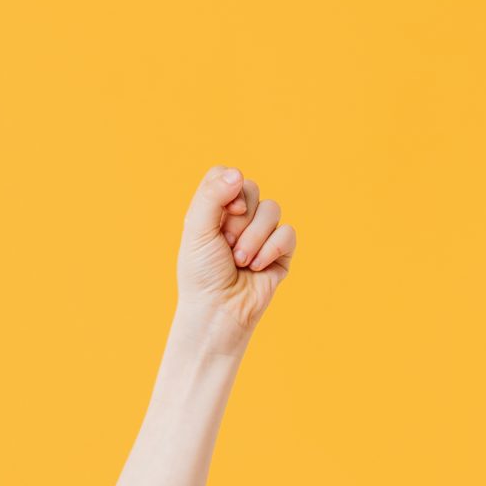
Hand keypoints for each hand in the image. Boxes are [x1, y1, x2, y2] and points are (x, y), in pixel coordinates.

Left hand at [177, 164, 296, 336]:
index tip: (225, 211)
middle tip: (227, 245)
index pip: (227, 175)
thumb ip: (212, 196)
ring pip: (272, 209)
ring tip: (240, 261)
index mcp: (215, 209)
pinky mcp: (281, 253)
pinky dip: (271, 250)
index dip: (229, 187)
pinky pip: (288, 233)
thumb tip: (238, 174)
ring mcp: (261, 234)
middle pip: (252, 189)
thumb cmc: (202, 275)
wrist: (219, 312)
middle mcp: (238, 218)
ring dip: (254, 238)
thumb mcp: (197, 231)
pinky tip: (257, 268)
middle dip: (239, 219)